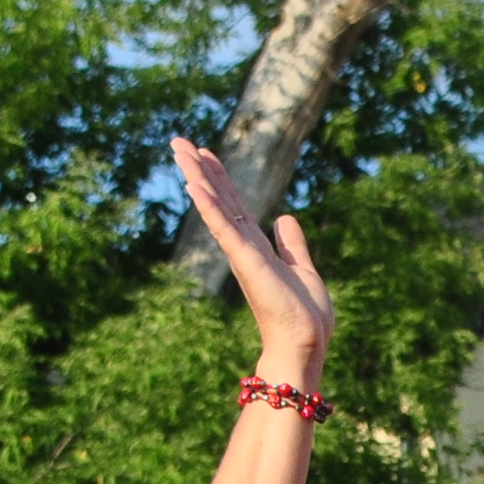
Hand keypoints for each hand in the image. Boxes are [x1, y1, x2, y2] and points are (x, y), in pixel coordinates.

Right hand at [170, 134, 332, 376]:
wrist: (305, 342)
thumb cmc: (305, 316)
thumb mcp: (302, 268)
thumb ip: (291, 244)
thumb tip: (284, 218)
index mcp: (256, 247)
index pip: (234, 205)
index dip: (220, 178)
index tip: (206, 153)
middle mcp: (243, 247)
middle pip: (219, 199)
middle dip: (200, 169)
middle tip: (178, 141)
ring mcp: (242, 253)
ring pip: (215, 207)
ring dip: (197, 177)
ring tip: (179, 150)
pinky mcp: (246, 261)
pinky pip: (223, 228)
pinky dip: (209, 206)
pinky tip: (194, 184)